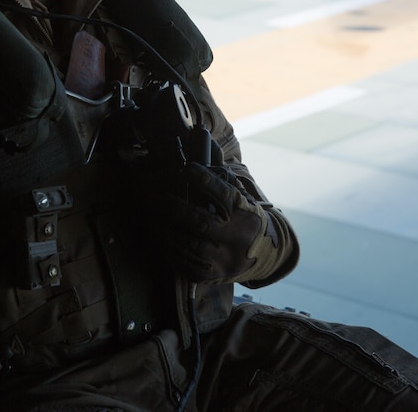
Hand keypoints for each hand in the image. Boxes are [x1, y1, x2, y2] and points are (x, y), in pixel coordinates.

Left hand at [145, 162, 274, 284]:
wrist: (264, 254)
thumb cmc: (242, 217)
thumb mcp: (239, 196)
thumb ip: (220, 174)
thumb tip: (203, 141)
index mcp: (245, 212)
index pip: (225, 194)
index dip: (205, 180)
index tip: (187, 169)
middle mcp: (239, 236)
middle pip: (203, 223)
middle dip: (176, 208)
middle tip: (159, 197)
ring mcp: (228, 259)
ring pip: (192, 245)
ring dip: (166, 229)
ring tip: (153, 215)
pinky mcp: (215, 275)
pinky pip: (187, 265)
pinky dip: (169, 250)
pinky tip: (158, 236)